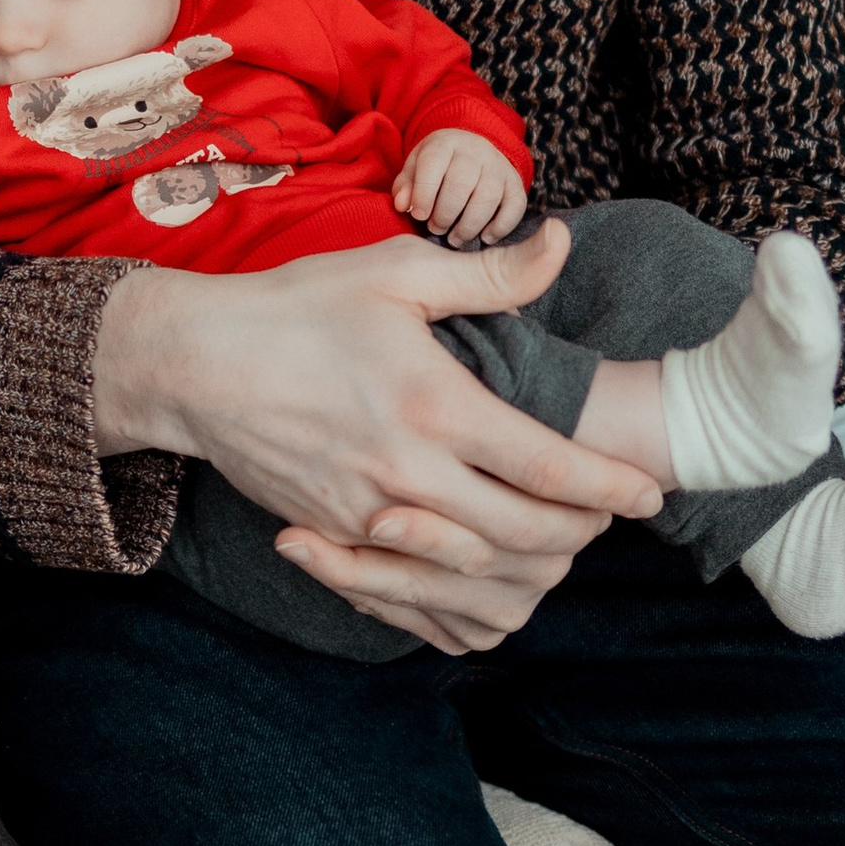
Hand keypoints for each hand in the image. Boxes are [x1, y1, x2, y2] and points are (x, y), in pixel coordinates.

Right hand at [92, 222, 662, 651]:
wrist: (193, 367)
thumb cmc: (296, 308)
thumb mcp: (394, 273)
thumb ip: (487, 273)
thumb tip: (561, 244)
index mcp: (433, 405)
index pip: (548, 466)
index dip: (611, 485)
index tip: (650, 494)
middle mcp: (405, 475)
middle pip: (524, 535)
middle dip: (581, 533)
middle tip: (609, 517)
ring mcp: (366, 518)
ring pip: (474, 575)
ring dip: (529, 569)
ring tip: (559, 544)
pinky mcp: (335, 540)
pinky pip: (413, 597)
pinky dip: (460, 601)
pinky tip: (489, 580)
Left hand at [394, 130, 528, 246]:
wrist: (471, 150)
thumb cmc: (438, 167)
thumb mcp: (415, 169)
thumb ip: (405, 186)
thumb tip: (402, 205)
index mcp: (445, 143)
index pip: (433, 165)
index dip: (423, 194)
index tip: (418, 215)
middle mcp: (475, 151)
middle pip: (461, 184)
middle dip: (445, 214)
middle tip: (435, 229)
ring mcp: (498, 166)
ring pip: (488, 198)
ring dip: (469, 226)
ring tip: (454, 238)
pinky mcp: (514, 183)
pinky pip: (514, 206)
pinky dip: (500, 227)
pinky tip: (484, 237)